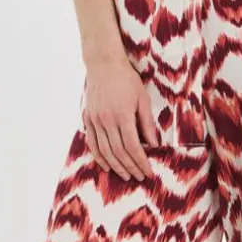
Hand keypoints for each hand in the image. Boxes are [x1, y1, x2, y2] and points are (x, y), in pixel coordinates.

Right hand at [82, 55, 159, 180]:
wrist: (103, 64)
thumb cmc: (127, 79)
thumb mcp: (142, 99)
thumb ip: (147, 123)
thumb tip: (154, 144)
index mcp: (122, 115)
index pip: (133, 147)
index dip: (141, 162)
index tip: (149, 172)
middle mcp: (106, 120)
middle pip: (119, 152)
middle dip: (131, 167)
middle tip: (140, 177)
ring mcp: (95, 120)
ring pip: (104, 151)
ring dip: (116, 166)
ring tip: (126, 176)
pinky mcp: (87, 118)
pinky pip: (92, 143)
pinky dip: (99, 157)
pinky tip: (106, 165)